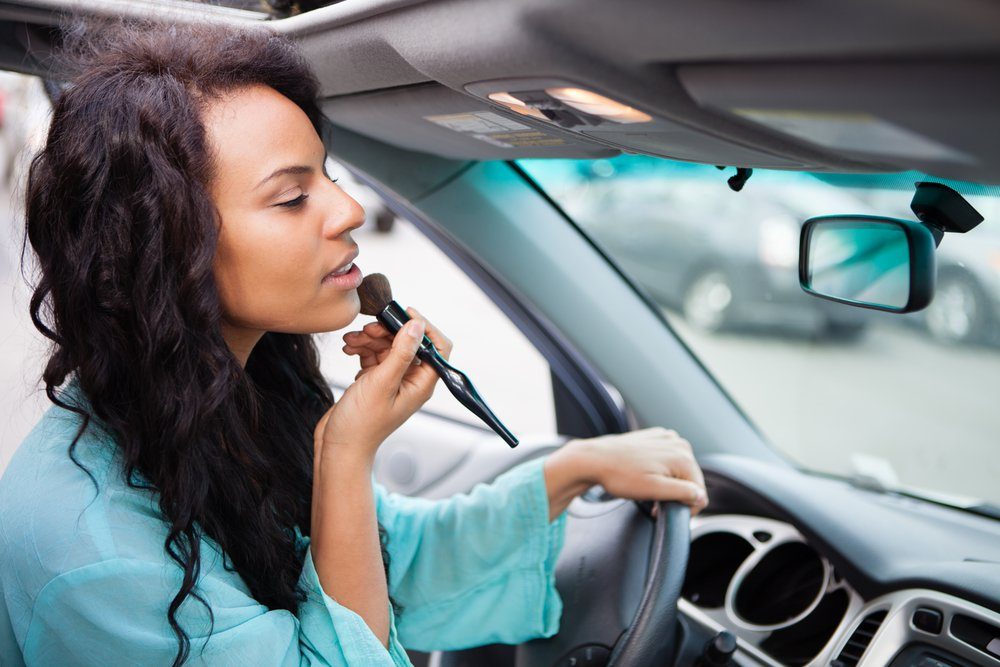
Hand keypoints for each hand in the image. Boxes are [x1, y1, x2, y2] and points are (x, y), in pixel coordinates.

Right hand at [313, 307, 453, 462]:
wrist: (338, 446)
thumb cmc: (361, 424)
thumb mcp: (382, 383)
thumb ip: (401, 352)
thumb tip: (417, 325)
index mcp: (422, 383)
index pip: (438, 346)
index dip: (424, 326)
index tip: (404, 313)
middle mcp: (411, 381)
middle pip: (409, 342)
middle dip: (388, 332)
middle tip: (368, 329)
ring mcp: (393, 380)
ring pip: (388, 346)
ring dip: (370, 339)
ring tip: (352, 342)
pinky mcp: (376, 381)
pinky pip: (374, 355)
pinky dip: (363, 349)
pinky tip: (349, 349)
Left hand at [569, 427, 708, 515]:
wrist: (595, 459)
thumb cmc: (620, 475)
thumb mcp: (654, 490)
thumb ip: (682, 493)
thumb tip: (701, 496)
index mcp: (683, 457)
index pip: (699, 493)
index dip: (684, 508)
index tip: (663, 512)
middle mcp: (680, 444)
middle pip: (691, 480)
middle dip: (676, 495)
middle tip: (653, 503)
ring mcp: (668, 438)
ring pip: (680, 470)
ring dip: (669, 483)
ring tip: (648, 489)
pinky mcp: (657, 437)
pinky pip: (669, 459)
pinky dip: (662, 471)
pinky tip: (646, 475)